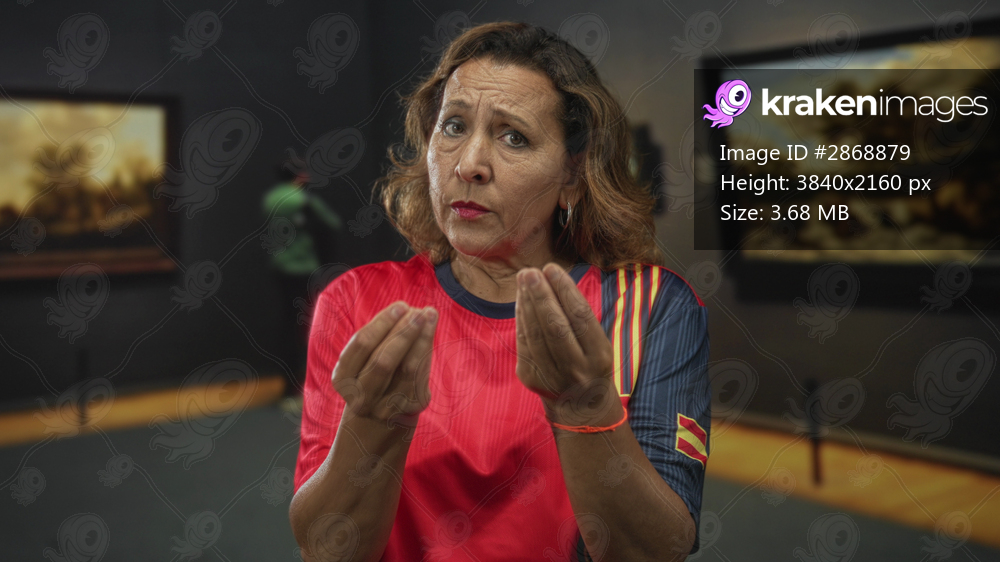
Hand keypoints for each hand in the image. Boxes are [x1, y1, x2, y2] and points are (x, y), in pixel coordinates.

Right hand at [331, 301, 437, 436]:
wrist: (379, 426)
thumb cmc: (372, 380)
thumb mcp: (363, 362)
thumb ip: (379, 338)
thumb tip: (406, 310)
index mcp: (343, 378)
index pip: (361, 346)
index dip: (382, 324)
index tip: (400, 306)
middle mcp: (361, 397)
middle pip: (383, 361)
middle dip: (402, 332)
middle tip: (417, 310)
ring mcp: (385, 406)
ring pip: (406, 369)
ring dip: (420, 338)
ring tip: (429, 314)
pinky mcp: (410, 408)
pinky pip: (420, 376)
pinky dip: (426, 350)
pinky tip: (430, 331)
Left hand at [514, 264, 620, 426]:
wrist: (582, 405)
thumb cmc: (590, 362)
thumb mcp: (597, 342)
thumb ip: (577, 315)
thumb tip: (551, 278)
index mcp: (599, 355)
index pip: (580, 317)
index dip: (564, 290)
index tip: (552, 269)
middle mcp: (577, 369)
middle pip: (555, 327)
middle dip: (541, 296)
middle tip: (530, 272)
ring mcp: (552, 376)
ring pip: (535, 335)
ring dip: (527, 304)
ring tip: (523, 280)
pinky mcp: (531, 378)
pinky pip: (523, 342)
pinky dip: (521, 318)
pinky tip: (520, 300)